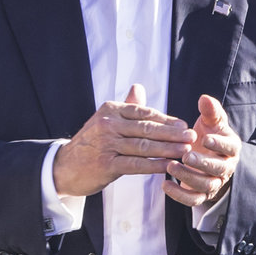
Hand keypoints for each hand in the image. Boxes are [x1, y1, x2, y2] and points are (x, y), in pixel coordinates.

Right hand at [53, 84, 194, 198]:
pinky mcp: (107, 164)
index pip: (143, 113)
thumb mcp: (104, 120)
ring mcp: (107, 144)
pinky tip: (168, 166)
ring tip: (185, 151)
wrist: (64, 167)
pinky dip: (154, 165)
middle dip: (172, 133)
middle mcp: (108, 124)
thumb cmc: (91, 143)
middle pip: (146, 128)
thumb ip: (125, 106)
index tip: (183, 124)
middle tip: (191, 136)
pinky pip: (136, 164)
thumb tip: (139, 87)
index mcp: (110, 110)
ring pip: (144, 146)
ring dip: (168, 149)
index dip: (165, 119)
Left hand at [163, 94, 240, 207]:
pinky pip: (193, 199)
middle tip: (186, 155)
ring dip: (188, 177)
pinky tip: (165, 184)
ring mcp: (214, 183)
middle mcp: (226, 167)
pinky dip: (179, 195)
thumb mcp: (211, 122)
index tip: (205, 138)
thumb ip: (210, 111)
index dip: (219, 144)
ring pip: (205, 185)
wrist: (208, 156)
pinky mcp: (202, 194)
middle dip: (203, 163)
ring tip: (170, 166)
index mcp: (230, 148)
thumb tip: (204, 99)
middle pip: (218, 169)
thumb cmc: (209, 135)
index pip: (230, 147)